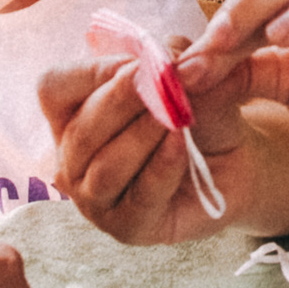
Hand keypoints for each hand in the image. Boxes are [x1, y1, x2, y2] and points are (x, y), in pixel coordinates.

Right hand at [39, 46, 251, 244]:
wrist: (235, 162)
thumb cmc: (197, 114)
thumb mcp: (187, 75)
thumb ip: (175, 60)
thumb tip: (171, 59)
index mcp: (69, 115)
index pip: (53, 87)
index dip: (94, 71)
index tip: (141, 61)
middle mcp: (72, 159)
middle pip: (81, 130)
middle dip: (123, 102)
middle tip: (162, 81)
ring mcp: (94, 199)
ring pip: (105, 167)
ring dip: (142, 136)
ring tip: (177, 116)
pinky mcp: (127, 227)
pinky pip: (139, 196)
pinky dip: (162, 167)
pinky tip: (182, 146)